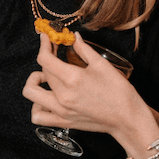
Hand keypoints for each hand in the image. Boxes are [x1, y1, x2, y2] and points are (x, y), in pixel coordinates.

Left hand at [23, 33, 140, 136]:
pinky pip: (38, 116)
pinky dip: (36, 106)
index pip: (45, 59)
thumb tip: (74, 37)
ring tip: (46, 78)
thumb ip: (84, 49)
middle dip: (46, 58)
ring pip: (31, 94)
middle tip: (55, 52)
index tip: (47, 38)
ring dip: (34, 82)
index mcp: (72, 78)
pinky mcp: (63, 121)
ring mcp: (61, 110)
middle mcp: (62, 95)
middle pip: (41, 72)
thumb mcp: (102, 65)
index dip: (43, 45)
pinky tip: (46, 98)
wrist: (127, 118)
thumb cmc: (119, 92)